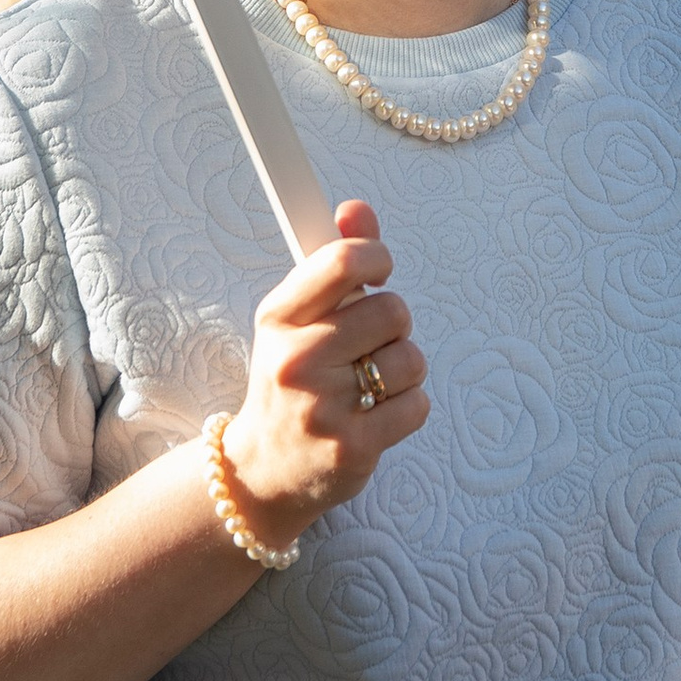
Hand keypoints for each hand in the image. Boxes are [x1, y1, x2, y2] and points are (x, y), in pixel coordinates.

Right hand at [217, 199, 426, 547]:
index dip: (377, 257)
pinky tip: (375, 414)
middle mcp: (296, 360)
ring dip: (402, 369)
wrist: (264, 471)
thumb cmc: (290, 381)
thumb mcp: (295, 319)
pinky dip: (407, 407)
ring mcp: (323, 407)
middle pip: (392, 310)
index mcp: (279, 318)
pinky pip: (416, 405)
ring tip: (370, 383)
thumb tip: (357, 209)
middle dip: (393, 325)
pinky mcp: (353, 448)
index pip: (343, 261)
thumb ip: (332, 262)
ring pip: (411, 358)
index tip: (378, 272)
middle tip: (369, 343)